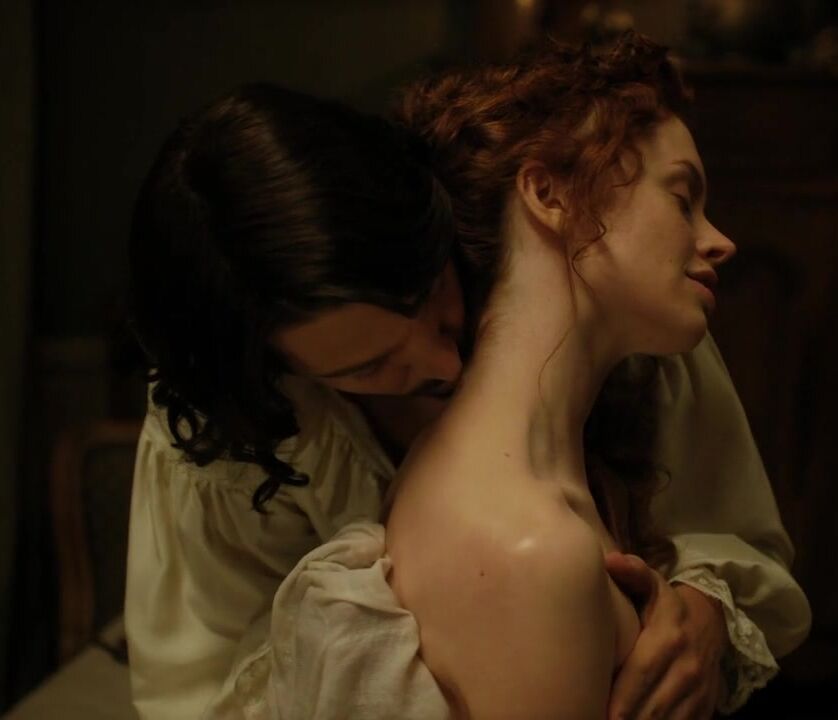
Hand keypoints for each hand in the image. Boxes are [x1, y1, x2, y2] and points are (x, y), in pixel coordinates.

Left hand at [604, 553, 728, 719]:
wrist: (712, 622)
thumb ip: (633, 572)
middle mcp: (686, 669)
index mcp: (668, 638)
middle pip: (652, 707)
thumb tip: (611, 560)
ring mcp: (698, 693)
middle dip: (625, 718)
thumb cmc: (667, 606)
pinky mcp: (704, 709)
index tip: (601, 710)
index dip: (621, 697)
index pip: (640, 674)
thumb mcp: (652, 584)